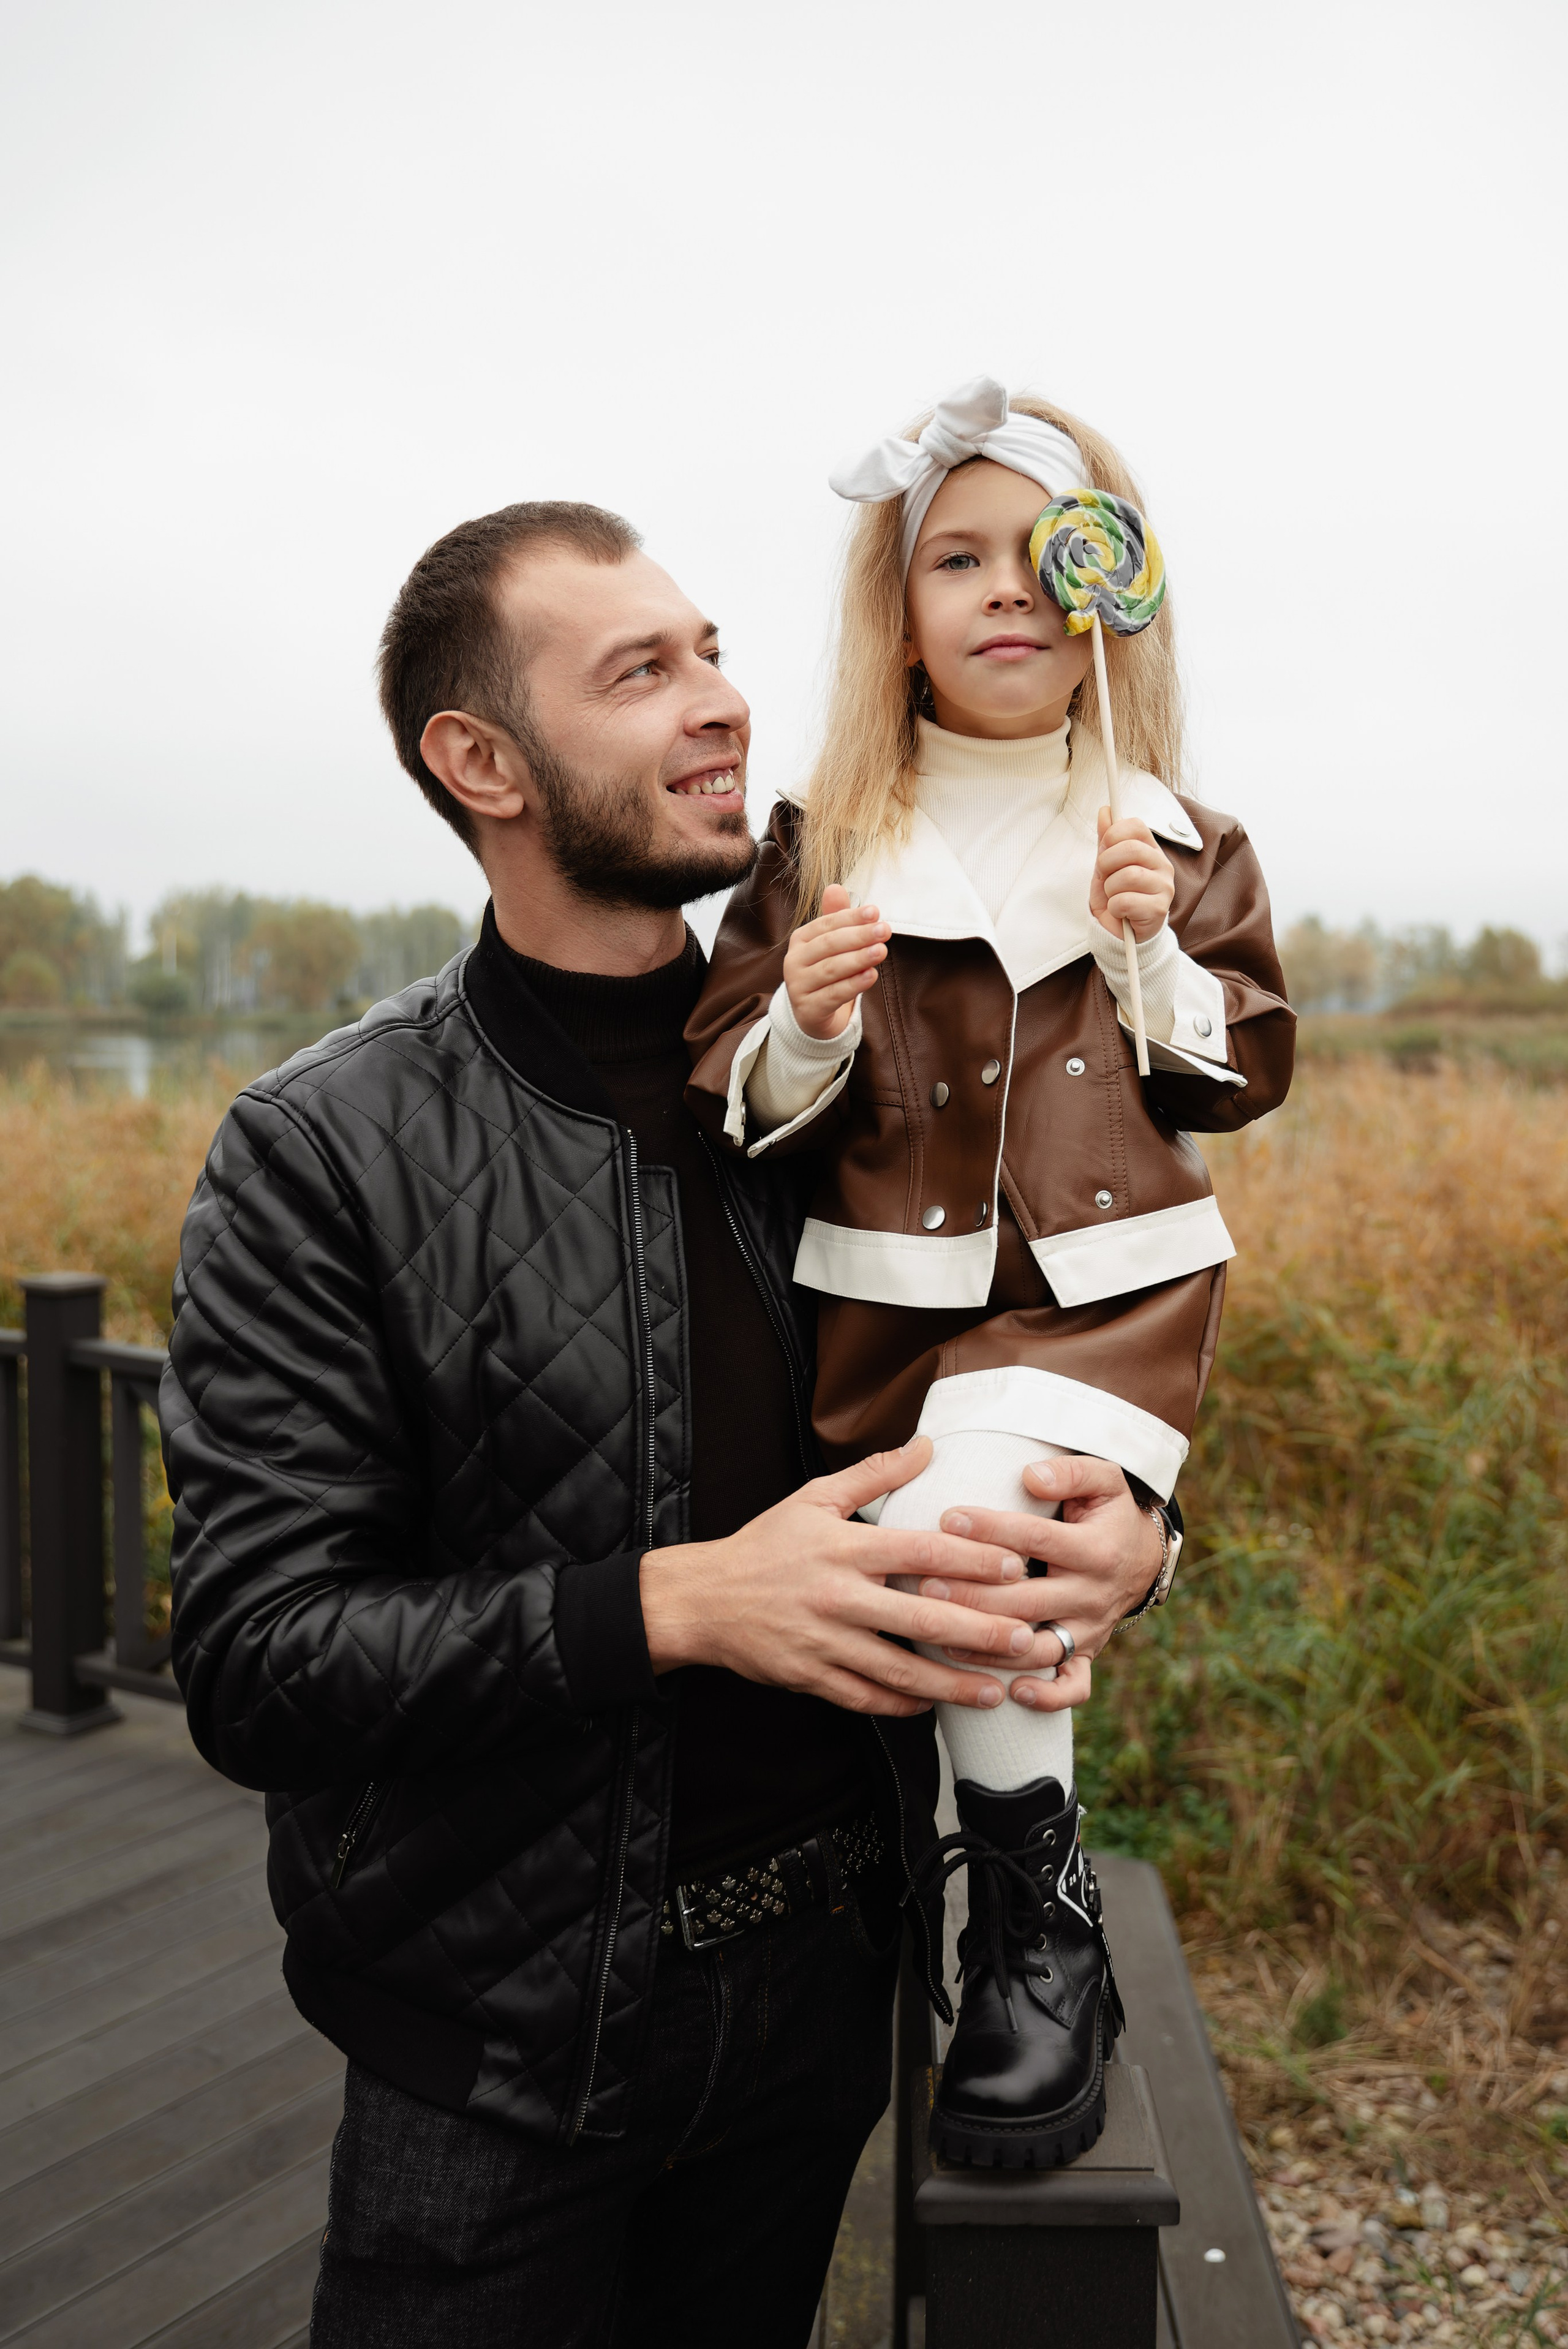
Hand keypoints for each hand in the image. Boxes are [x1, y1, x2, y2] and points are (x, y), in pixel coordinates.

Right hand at [640, 1438, 1050, 1716]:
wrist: (702, 1599)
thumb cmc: (764, 1545)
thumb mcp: (814, 1498)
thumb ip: (874, 1475)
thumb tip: (926, 1446)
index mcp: (844, 1549)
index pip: (922, 1554)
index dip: (973, 1561)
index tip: (1016, 1568)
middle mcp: (838, 1598)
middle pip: (922, 1620)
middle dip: (981, 1633)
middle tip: (1027, 1640)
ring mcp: (825, 1644)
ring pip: (901, 1672)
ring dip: (953, 1685)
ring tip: (995, 1691)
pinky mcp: (811, 1678)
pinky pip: (866, 1698)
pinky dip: (903, 1705)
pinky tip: (933, 1706)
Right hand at [782, 884, 890, 1041]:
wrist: (814, 1015)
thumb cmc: (826, 973)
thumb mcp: (831, 945)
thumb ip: (836, 918)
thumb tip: (836, 887)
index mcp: (801, 940)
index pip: (827, 924)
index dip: (851, 917)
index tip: (875, 912)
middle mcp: (795, 961)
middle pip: (829, 945)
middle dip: (859, 936)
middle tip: (884, 930)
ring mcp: (799, 986)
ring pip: (831, 969)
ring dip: (858, 959)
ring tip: (881, 951)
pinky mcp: (808, 1009)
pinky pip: (833, 995)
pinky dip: (853, 985)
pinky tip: (871, 975)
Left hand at [909, 1457, 1164, 1713]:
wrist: (1142, 1556)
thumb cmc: (1108, 1512)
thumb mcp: (1103, 1479)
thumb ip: (1070, 1471)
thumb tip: (1030, 1475)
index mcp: (1095, 1549)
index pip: (1036, 1539)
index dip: (992, 1530)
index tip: (948, 1518)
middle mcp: (1092, 1594)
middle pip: (1028, 1600)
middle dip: (974, 1595)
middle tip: (924, 1585)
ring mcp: (1090, 1629)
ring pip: (1039, 1648)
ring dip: (991, 1647)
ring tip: (944, 1637)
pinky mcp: (1088, 1654)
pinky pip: (1073, 1686)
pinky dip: (1048, 1697)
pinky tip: (1012, 1693)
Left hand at [1091, 809, 1173, 943]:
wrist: (1120, 934)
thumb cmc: (1116, 898)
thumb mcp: (1106, 867)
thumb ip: (1106, 840)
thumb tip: (1106, 811)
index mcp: (1149, 850)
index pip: (1135, 825)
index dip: (1112, 836)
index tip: (1105, 850)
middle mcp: (1162, 865)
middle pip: (1129, 848)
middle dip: (1106, 864)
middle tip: (1106, 878)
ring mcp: (1164, 887)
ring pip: (1127, 876)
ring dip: (1110, 889)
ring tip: (1115, 897)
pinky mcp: (1159, 909)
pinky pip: (1125, 901)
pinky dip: (1114, 908)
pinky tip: (1121, 912)